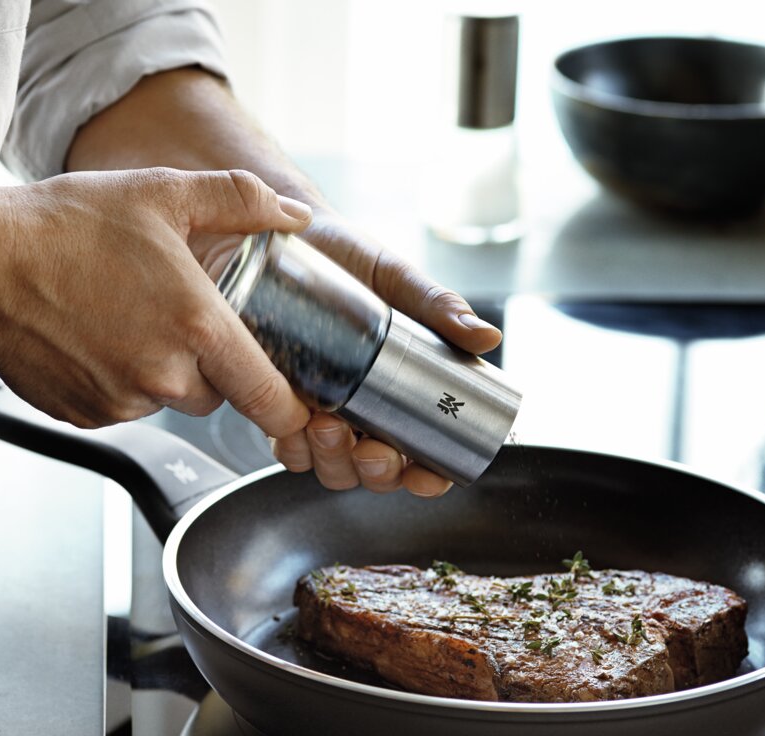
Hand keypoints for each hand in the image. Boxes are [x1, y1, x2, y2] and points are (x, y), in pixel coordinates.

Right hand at [0, 167, 313, 437]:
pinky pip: (123, 406)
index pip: (270, 399)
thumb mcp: (163, 192)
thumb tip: (295, 214)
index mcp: (195, 328)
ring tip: (124, 315)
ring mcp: (120, 403)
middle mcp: (162, 377)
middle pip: (217, 392)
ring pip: (167, 399)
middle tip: (177, 313)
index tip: (298, 406)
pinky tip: (94, 336)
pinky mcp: (85, 417)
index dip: (292, 408)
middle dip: (211, 363)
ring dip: (162, 370)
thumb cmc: (64, 227)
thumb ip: (241, 201)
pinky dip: (119, 380)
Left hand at [268, 208, 502, 497]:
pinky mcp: (276, 399)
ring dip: (331, 461)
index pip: (422, 454)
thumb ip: (439, 307)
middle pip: (374, 471)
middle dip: (375, 472)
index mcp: (401, 391)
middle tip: (371, 449)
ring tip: (327, 426)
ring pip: (329, 466)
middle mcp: (362, 408)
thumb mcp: (397, 279)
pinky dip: (290, 446)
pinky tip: (292, 425)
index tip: (426, 475)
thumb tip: (488, 337)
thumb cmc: (347, 257)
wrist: (287, 231)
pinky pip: (285, 445)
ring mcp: (318, 409)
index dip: (426, 476)